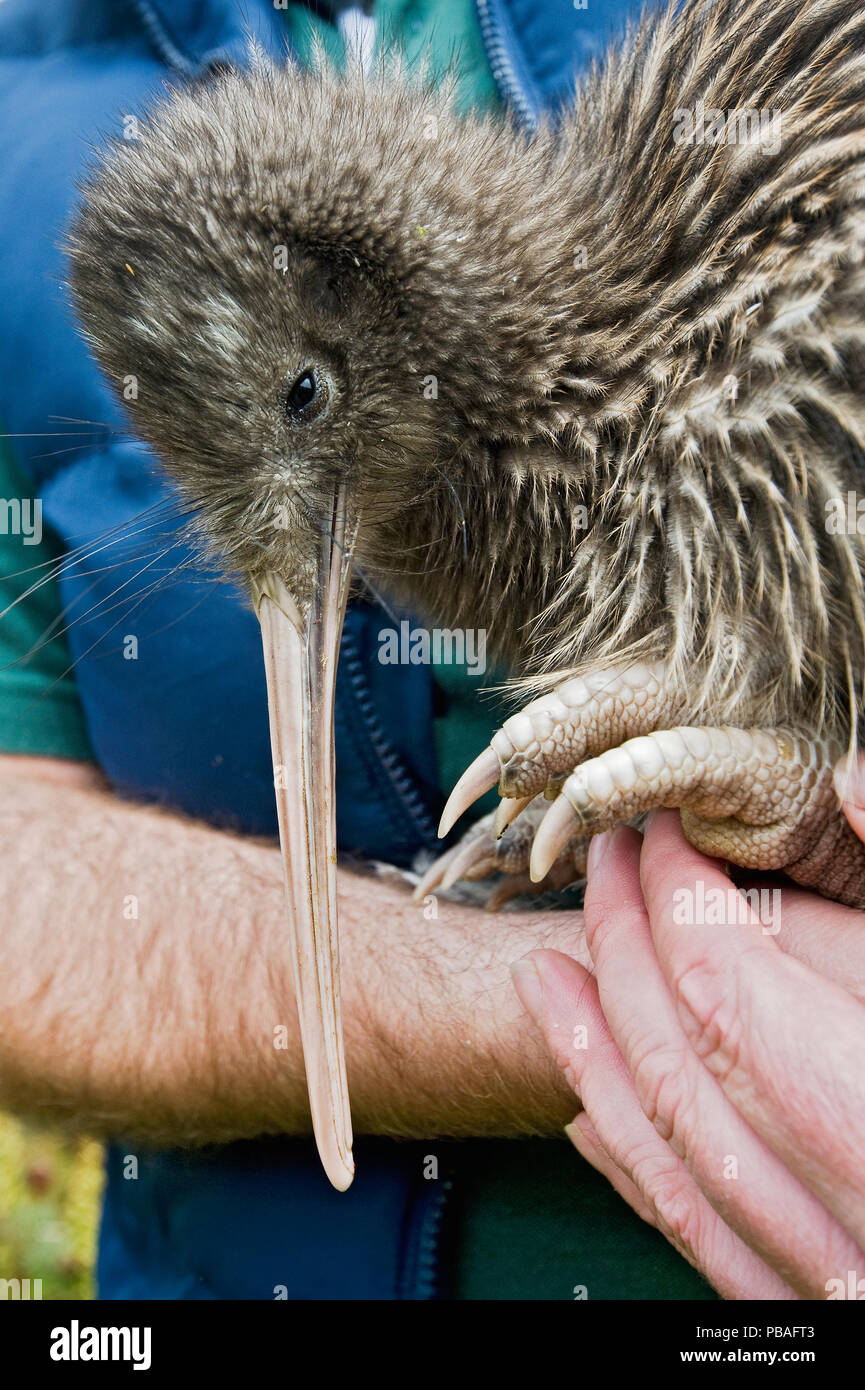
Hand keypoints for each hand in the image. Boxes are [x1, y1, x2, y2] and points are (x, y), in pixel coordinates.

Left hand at [510, 800, 864, 1298]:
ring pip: (664, 1145)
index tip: (661, 834)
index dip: (676, 892)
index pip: (723, 974)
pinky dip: (628, 1158)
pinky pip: (689, 1230)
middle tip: (602, 862)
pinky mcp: (804, 1308)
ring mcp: (811, 1262)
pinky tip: (587, 1114)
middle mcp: (828, 1194)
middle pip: (677, 1047)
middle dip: (622, 939)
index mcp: (859, 1097)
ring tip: (542, 971)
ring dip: (589, 1047)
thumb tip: (846, 785)